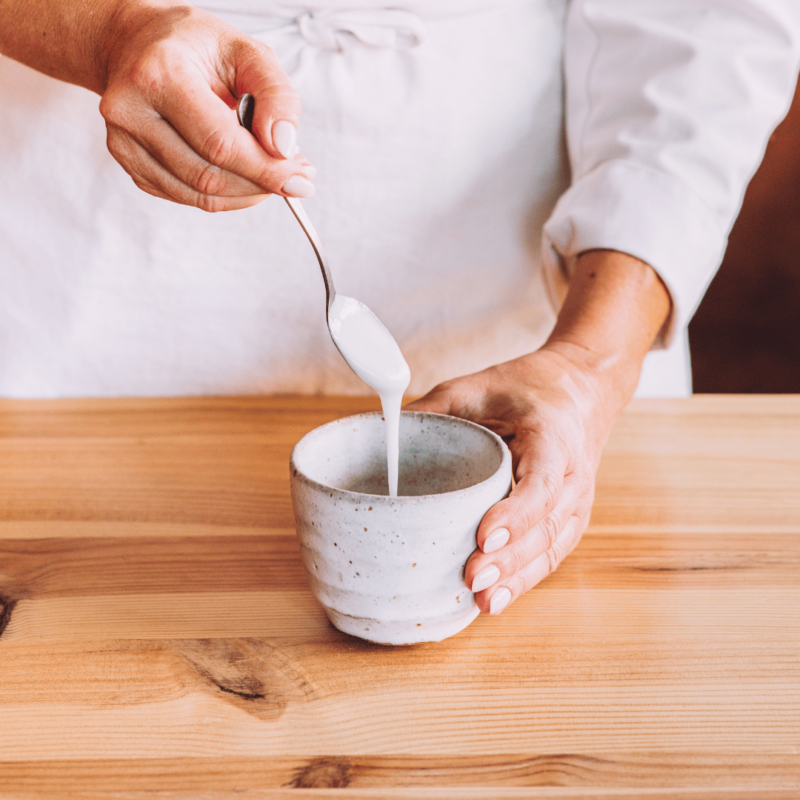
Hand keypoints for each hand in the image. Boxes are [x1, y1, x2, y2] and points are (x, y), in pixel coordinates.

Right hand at [97, 2, 314, 209]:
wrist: (135, 43)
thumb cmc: (195, 46)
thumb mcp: (247, 52)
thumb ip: (277, 95)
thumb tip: (284, 148)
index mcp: (160, 73)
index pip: (221, 144)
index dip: (266, 169)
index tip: (302, 178)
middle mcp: (131, 109)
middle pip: (209, 175)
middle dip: (261, 183)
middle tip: (293, 177)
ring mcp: (123, 141)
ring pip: (199, 194)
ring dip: (246, 193)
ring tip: (269, 174)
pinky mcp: (128, 162)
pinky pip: (186, 196)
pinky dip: (223, 194)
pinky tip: (239, 174)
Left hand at [406, 249, 671, 613]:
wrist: (580, 390)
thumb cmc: (527, 388)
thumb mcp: (478, 385)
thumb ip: (435, 408)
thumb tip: (383, 435)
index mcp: (554, 437)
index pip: (542, 484)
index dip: (516, 514)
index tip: (484, 536)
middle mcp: (573, 475)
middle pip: (546, 527)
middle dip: (509, 559)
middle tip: (471, 578)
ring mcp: (576, 502)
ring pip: (550, 549)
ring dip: (517, 579)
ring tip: (482, 600)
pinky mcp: (568, 519)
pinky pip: (550, 555)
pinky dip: (524, 580)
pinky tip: (495, 599)